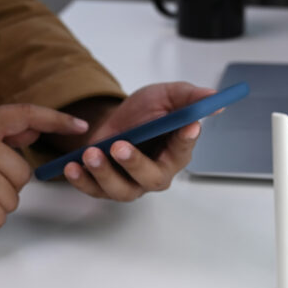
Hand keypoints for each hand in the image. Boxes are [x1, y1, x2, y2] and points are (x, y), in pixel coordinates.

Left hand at [63, 82, 215, 200]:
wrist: (113, 121)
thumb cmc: (144, 113)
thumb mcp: (166, 96)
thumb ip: (190, 98)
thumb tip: (214, 99)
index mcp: (176, 152)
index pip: (184, 148)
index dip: (185, 139)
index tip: (187, 127)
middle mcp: (156, 173)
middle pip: (151, 178)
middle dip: (135, 164)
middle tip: (120, 146)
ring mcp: (131, 183)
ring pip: (122, 189)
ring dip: (105, 174)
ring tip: (91, 153)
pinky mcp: (107, 187)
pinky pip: (95, 191)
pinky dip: (83, 181)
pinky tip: (73, 166)